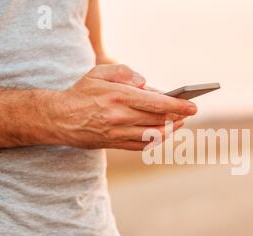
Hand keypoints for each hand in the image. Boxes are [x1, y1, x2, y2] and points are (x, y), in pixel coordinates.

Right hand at [49, 64, 196, 149]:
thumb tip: (146, 83)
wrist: (59, 118)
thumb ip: (124, 71)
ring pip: (153, 135)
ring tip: (178, 124)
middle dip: (177, 117)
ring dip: (170, 130)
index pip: (157, 103)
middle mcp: (120, 116)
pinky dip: (155, 141)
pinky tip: (162, 134)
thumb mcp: (99, 72)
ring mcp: (117, 133)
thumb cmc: (82, 92)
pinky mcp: (114, 144)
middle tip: (188, 113)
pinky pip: (141, 146)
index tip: (193, 106)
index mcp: (119, 96)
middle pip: (158, 120)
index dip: (179, 106)